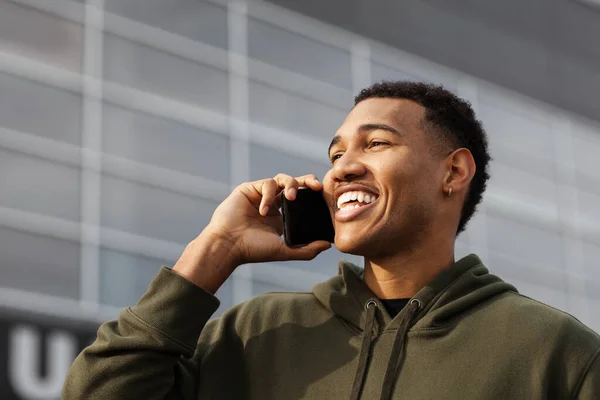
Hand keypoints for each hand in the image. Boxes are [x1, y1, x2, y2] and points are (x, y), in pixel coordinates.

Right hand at [207, 173, 331, 264]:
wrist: (228, 246)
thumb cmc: (253, 250)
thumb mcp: (284, 250)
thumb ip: (307, 250)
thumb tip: (328, 245)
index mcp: (282, 216)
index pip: (302, 198)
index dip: (312, 194)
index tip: (323, 196)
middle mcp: (273, 203)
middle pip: (295, 183)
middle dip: (307, 181)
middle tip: (316, 186)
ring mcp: (261, 194)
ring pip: (282, 178)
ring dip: (290, 185)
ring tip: (290, 198)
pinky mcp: (249, 189)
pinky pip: (267, 184)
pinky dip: (269, 195)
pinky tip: (264, 211)